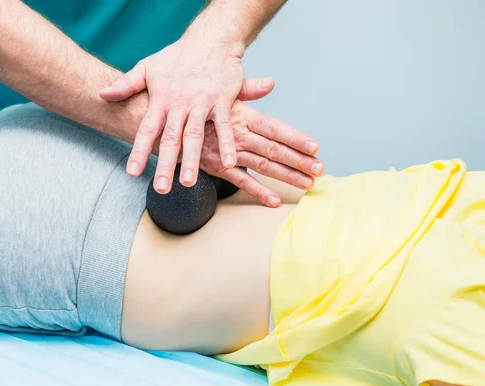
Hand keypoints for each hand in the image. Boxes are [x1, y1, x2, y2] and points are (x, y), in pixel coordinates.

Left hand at [100, 36, 244, 192]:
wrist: (210, 39)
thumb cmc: (177, 57)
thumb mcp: (147, 67)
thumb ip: (126, 84)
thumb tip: (102, 94)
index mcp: (161, 100)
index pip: (147, 129)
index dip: (139, 151)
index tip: (132, 172)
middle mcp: (180, 104)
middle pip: (171, 139)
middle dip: (165, 165)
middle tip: (160, 189)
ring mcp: (201, 103)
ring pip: (195, 136)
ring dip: (192, 160)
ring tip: (188, 183)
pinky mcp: (222, 101)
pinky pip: (224, 126)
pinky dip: (226, 144)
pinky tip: (227, 164)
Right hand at [199, 83, 322, 207]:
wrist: (169, 122)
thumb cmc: (200, 106)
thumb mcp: (223, 94)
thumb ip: (249, 90)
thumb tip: (271, 82)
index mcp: (243, 116)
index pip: (275, 128)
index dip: (296, 138)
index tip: (315, 147)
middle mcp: (238, 135)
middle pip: (274, 149)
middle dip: (299, 160)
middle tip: (320, 169)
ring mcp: (228, 153)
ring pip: (262, 166)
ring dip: (286, 176)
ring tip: (307, 184)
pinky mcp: (217, 167)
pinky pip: (240, 181)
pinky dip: (258, 191)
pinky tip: (274, 200)